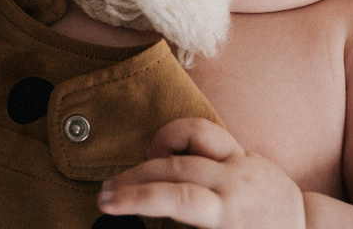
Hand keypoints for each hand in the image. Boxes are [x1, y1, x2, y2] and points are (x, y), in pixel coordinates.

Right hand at [98, 118, 305, 228]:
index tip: (107, 205)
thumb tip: (149, 227)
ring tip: (140, 165)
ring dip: (160, 143)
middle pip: (175, 167)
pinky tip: (168, 156)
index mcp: (232, 214)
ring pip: (194, 132)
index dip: (139, 198)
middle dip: (134, 178)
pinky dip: (184, 139)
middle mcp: (237, 181)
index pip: (178, 198)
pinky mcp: (248, 153)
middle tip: (105, 192)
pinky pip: (211, 135)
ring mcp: (244, 161)